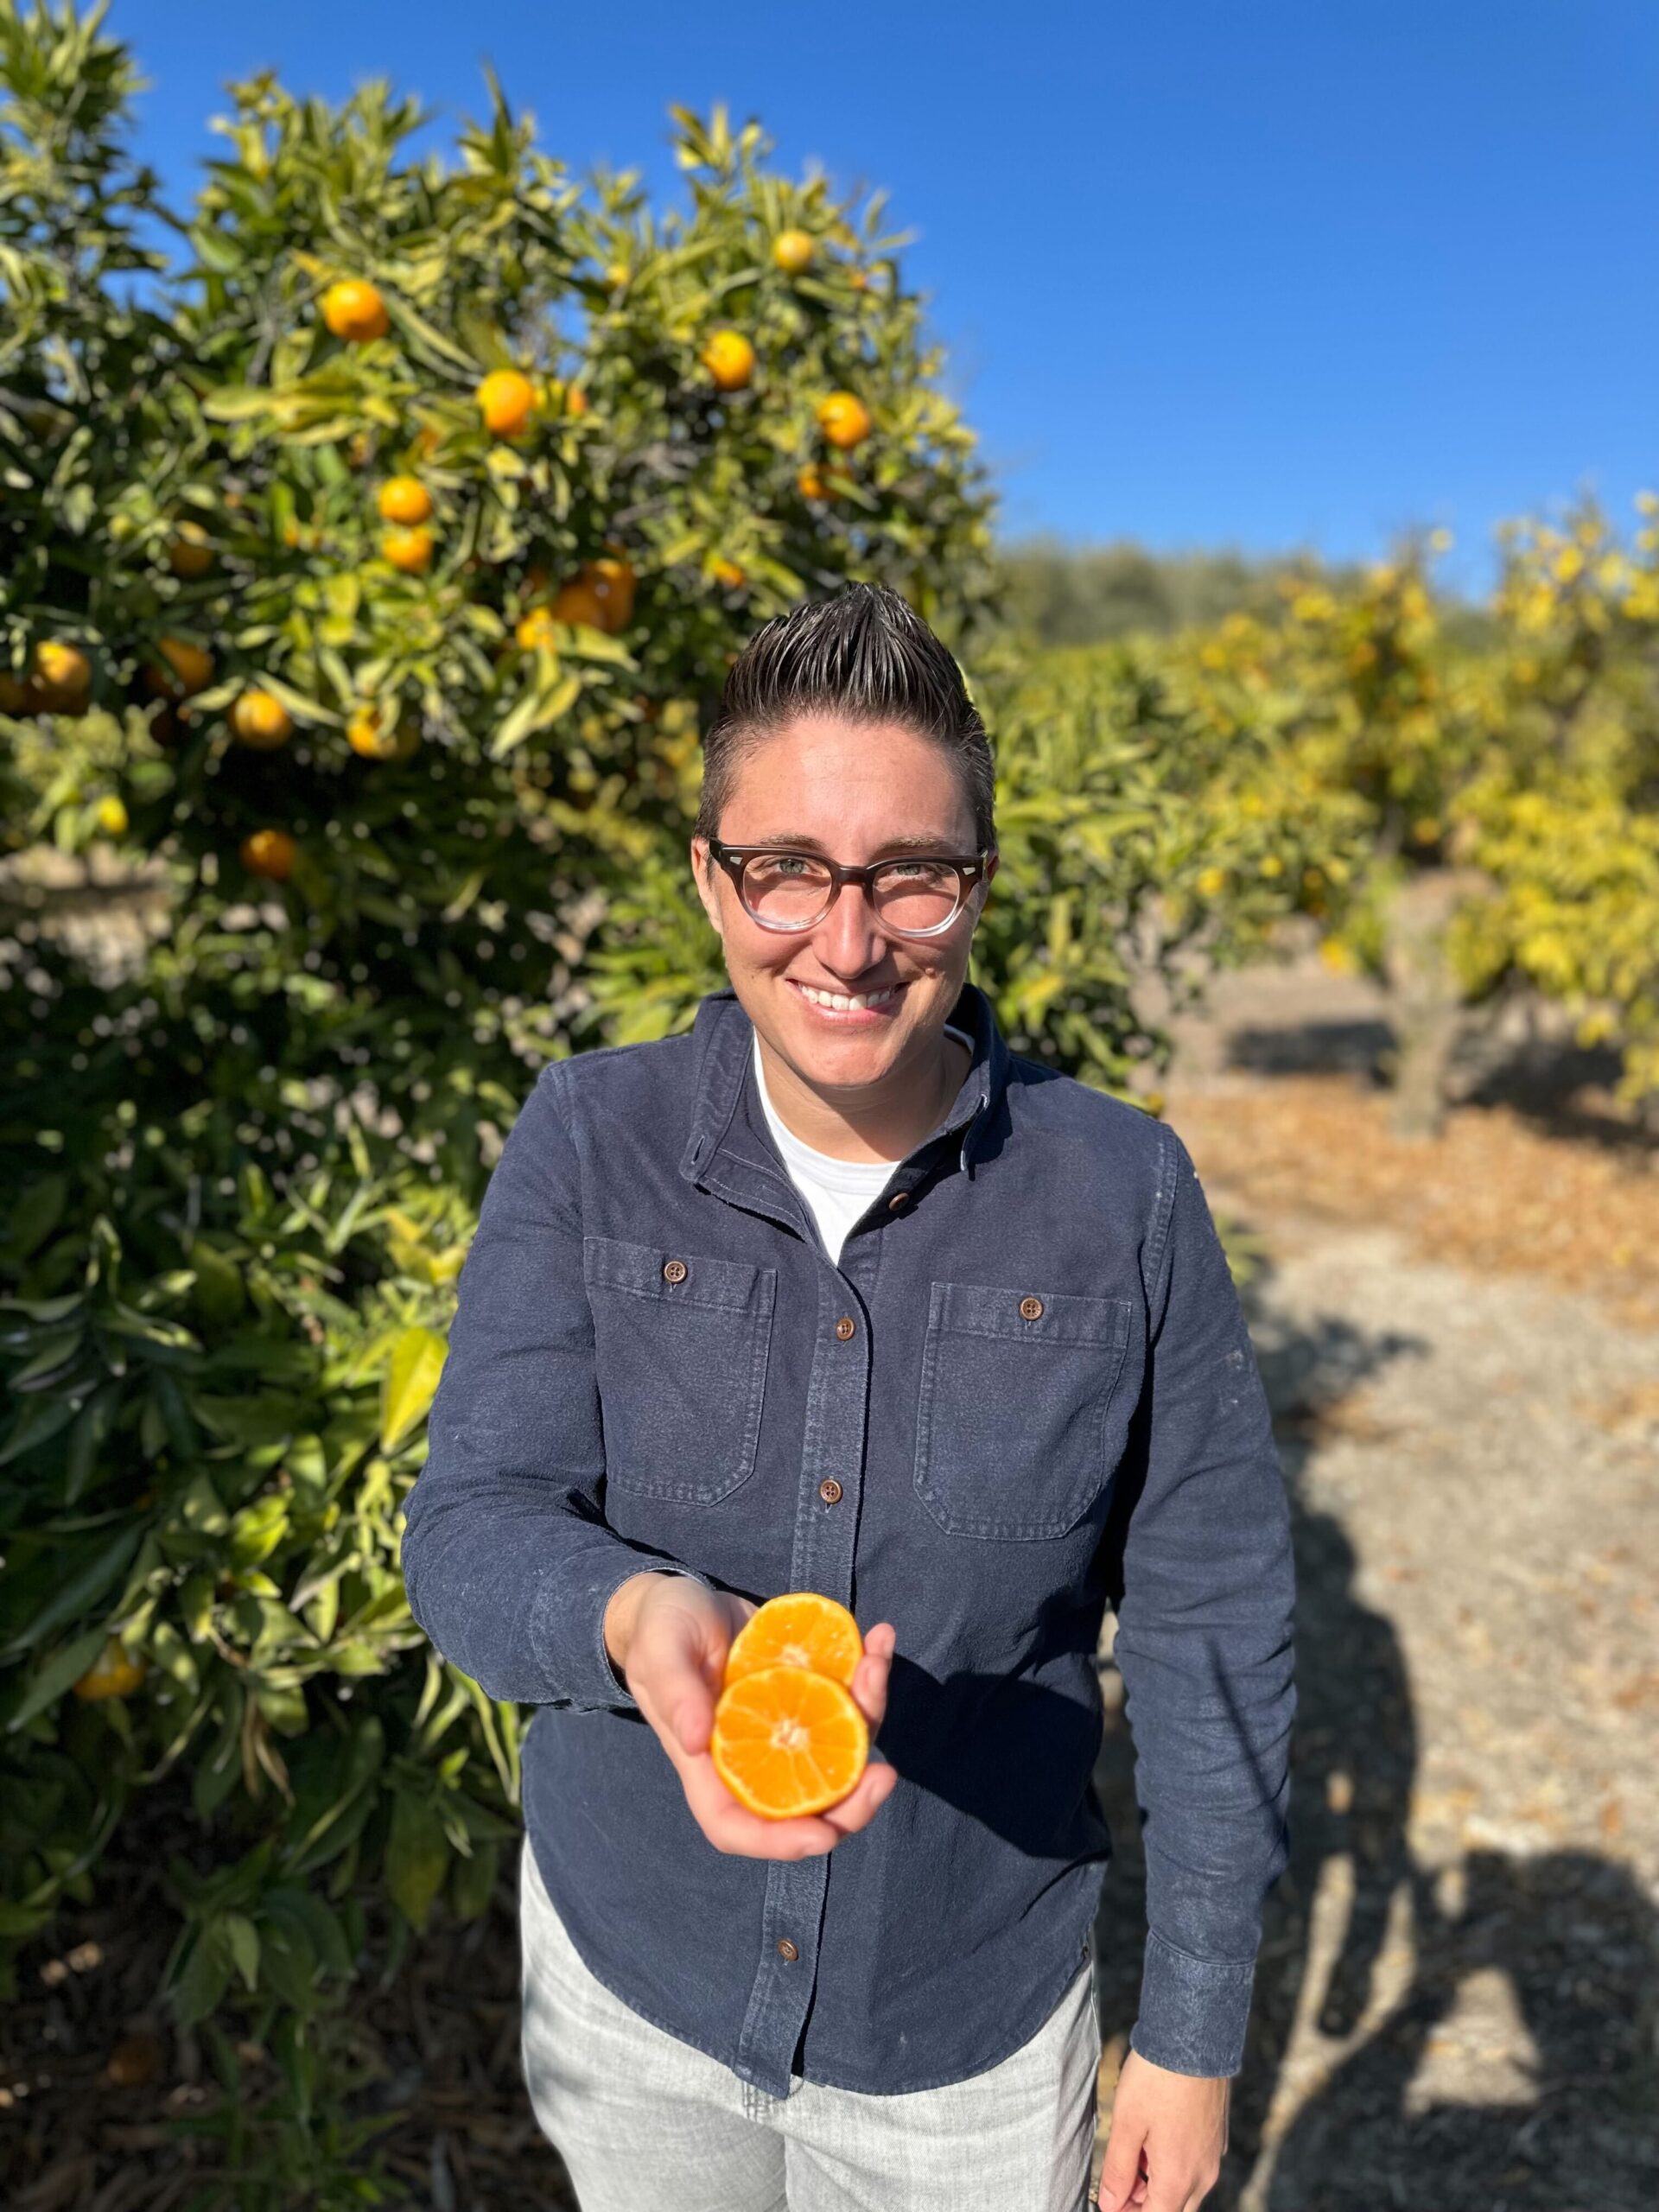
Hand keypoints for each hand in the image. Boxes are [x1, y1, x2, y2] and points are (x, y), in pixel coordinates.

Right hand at [604, 1573, 899, 1859]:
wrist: (686, 1597)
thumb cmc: (661, 1631)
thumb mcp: (661, 1652)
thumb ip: (675, 1692)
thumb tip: (698, 1741)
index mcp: (709, 1765)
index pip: (738, 1826)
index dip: (779, 1842)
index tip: (822, 1836)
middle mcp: (755, 1756)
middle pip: (808, 1806)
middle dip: (853, 1802)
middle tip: (885, 1775)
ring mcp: (786, 1727)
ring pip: (841, 1748)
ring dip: (869, 1714)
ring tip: (876, 1662)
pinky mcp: (807, 1691)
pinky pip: (848, 1698)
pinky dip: (869, 1674)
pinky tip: (879, 1639)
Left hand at [1094, 2047, 1229, 2211]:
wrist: (1195, 2037)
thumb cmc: (1158, 2078)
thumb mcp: (1126, 2123)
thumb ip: (1117, 2170)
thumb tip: (1110, 2204)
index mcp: (1179, 2177)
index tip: (1110, 2200)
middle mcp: (1203, 2174)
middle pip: (1172, 2208)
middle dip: (1143, 2203)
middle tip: (1118, 2178)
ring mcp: (1213, 2155)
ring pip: (1185, 2188)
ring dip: (1157, 2183)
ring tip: (1132, 2149)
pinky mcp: (1216, 2136)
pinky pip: (1195, 2166)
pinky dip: (1172, 2164)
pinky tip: (1153, 2135)